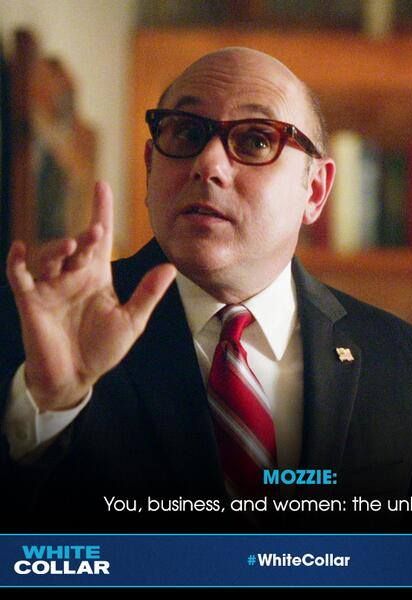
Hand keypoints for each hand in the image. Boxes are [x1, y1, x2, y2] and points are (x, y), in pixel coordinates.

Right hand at [6, 181, 175, 410]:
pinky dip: (17, 262)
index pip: (100, 239)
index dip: (101, 212)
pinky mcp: (32, 302)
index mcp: (98, 277)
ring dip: (58, 249)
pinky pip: (19, 277)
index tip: (102, 186)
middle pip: (78, 247)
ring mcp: (51, 287)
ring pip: (50, 257)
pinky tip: (20, 248)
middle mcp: (73, 276)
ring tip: (72, 248)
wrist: (76, 376)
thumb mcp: (131, 320)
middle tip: (96, 232)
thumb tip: (170, 267)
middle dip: (86, 236)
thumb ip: (147, 294)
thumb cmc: (102, 348)